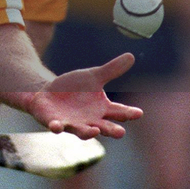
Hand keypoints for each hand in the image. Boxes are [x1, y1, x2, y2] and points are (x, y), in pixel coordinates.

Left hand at [28, 52, 142, 138]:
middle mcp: (90, 121)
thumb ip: (111, 70)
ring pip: (82, 131)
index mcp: (102, 109)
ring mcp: (73, 124)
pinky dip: (57, 127)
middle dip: (112, 131)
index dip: (129, 113)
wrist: (50, 94)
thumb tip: (131, 56)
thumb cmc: (75, 88)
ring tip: (95, 131)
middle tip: (121, 133)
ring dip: (88, 133)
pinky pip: (57, 127)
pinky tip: (56, 126)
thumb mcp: (93, 77)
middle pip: (104, 128)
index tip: (139, 112)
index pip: (119, 112)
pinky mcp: (56, 123)